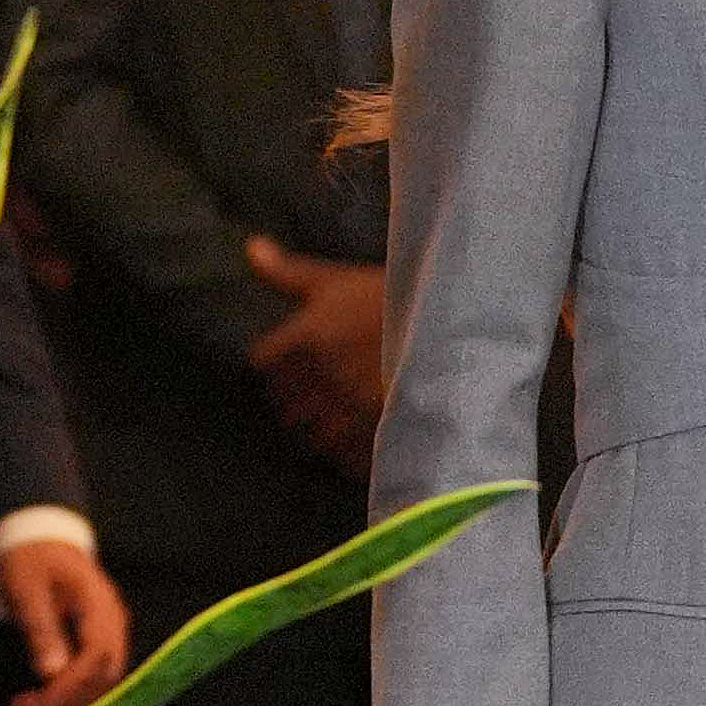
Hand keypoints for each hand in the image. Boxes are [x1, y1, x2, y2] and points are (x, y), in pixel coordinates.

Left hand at [0, 537, 130, 705]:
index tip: (34, 702)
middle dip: (68, 700)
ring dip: (73, 699)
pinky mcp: (102, 637)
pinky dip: (77, 690)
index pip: (94, 659)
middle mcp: (114, 621)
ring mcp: (112, 629)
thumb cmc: (31, 559)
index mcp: (98, 605)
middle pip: (105, 675)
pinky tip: (51, 694)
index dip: (67, 687)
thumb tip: (51, 674)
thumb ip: (41, 630)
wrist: (41, 536)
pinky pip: (98, 672)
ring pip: (105, 679)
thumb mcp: (27, 590)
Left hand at [245, 235, 384, 475]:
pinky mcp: (377, 433)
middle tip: (323, 392)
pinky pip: (343, 458)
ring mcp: (350, 407)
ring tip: (343, 417)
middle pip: (284, 404)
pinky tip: (363, 436)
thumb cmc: (390, 301)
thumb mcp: (339, 282)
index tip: (296, 363)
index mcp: (307, 336)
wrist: (454, 329)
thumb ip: (288, 272)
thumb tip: (251, 247)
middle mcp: (323, 374)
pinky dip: (348, 454)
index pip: (263, 361)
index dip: (276, 363)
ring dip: (321, 430)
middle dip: (297, 400)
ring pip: (311, 435)